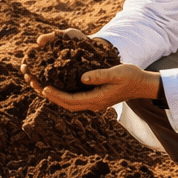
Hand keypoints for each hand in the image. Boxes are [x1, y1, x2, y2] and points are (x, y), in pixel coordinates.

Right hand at [20, 28, 98, 94]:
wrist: (97, 47)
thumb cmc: (79, 39)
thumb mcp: (67, 35)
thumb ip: (52, 37)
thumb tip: (38, 41)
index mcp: (48, 58)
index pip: (32, 64)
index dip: (26, 66)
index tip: (24, 66)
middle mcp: (52, 69)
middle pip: (36, 77)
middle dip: (30, 78)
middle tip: (29, 77)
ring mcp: (60, 78)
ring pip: (45, 86)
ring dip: (38, 87)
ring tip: (36, 85)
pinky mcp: (69, 85)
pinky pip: (59, 91)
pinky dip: (52, 92)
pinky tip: (48, 92)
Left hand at [39, 63, 160, 113]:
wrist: (141, 84)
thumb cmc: (130, 76)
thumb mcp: (116, 73)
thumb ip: (100, 75)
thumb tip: (82, 78)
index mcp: (97, 99)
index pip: (72, 100)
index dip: (57, 95)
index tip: (44, 88)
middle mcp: (93, 104)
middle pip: (67, 105)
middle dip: (51, 97)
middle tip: (36, 86)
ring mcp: (94, 102)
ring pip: (70, 103)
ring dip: (55, 97)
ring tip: (40, 86)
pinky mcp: (94, 98)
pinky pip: (74, 99)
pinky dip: (63, 94)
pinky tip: (55, 85)